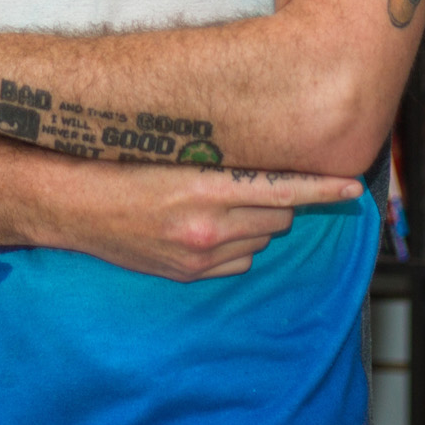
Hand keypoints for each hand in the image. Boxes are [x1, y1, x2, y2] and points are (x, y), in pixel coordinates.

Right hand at [64, 164, 363, 281]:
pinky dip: (237, 246)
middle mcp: (207, 226)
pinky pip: (238, 262)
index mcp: (205, 187)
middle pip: (278, 216)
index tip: (353, 187)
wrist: (71, 201)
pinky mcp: (188, 274)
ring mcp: (198, 256)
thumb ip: (221, 160)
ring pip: (261, 240)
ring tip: (222, 203)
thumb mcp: (173, 150)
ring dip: (257, 223)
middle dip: (277, 200)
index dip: (322, 189)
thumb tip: (266, 163)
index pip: (282, 188)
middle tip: (253, 180)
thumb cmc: (120, 163)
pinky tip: (210, 228)